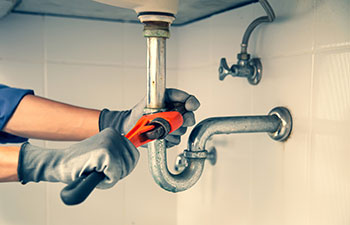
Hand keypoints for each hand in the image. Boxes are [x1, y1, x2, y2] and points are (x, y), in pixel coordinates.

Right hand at [17, 128, 138, 188]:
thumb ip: (119, 155)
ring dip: (109, 178)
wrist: (58, 164)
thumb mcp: (104, 155)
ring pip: (123, 170)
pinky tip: (92, 173)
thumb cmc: (80, 164)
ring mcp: (110, 142)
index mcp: (115, 133)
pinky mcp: (105, 153)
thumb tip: (134, 158)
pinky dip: (104, 182)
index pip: (134, 155)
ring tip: (95, 171)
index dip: (122, 167)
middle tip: (99, 171)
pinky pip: (115, 176)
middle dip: (117, 173)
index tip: (107, 167)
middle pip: (131, 163)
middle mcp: (114, 135)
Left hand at [99, 88, 199, 147]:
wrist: (131, 125)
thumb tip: (180, 97)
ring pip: (182, 130)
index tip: (188, 106)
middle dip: (183, 119)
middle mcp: (178, 114)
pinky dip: (167, 139)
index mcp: (175, 102)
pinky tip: (158, 135)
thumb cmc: (140, 110)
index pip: (191, 101)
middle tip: (173, 119)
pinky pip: (176, 140)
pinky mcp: (172, 139)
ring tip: (158, 127)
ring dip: (170, 130)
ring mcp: (176, 127)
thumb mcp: (152, 98)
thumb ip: (166, 95)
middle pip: (190, 118)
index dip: (192, 104)